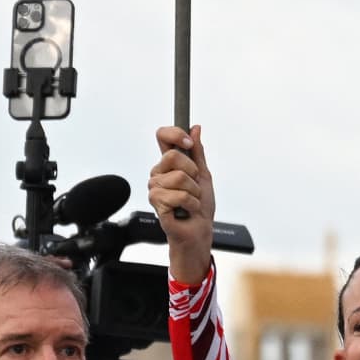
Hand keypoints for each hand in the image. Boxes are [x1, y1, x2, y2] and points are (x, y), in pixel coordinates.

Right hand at [151, 125, 215, 284]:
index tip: (188, 142)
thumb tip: (195, 128)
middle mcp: (159, 173)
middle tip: (194, 186)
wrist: (198, 231)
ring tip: (191, 201)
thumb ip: (197, 152)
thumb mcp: (203, 174)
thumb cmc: (199, 206)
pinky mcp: (156, 203)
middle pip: (172, 156)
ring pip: (179, 177)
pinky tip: (186, 210)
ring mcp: (155, 188)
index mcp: (169, 164)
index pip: (162, 136)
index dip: (175, 134)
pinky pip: (178, 195)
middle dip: (192, 172)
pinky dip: (190, 203)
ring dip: (193, 192)